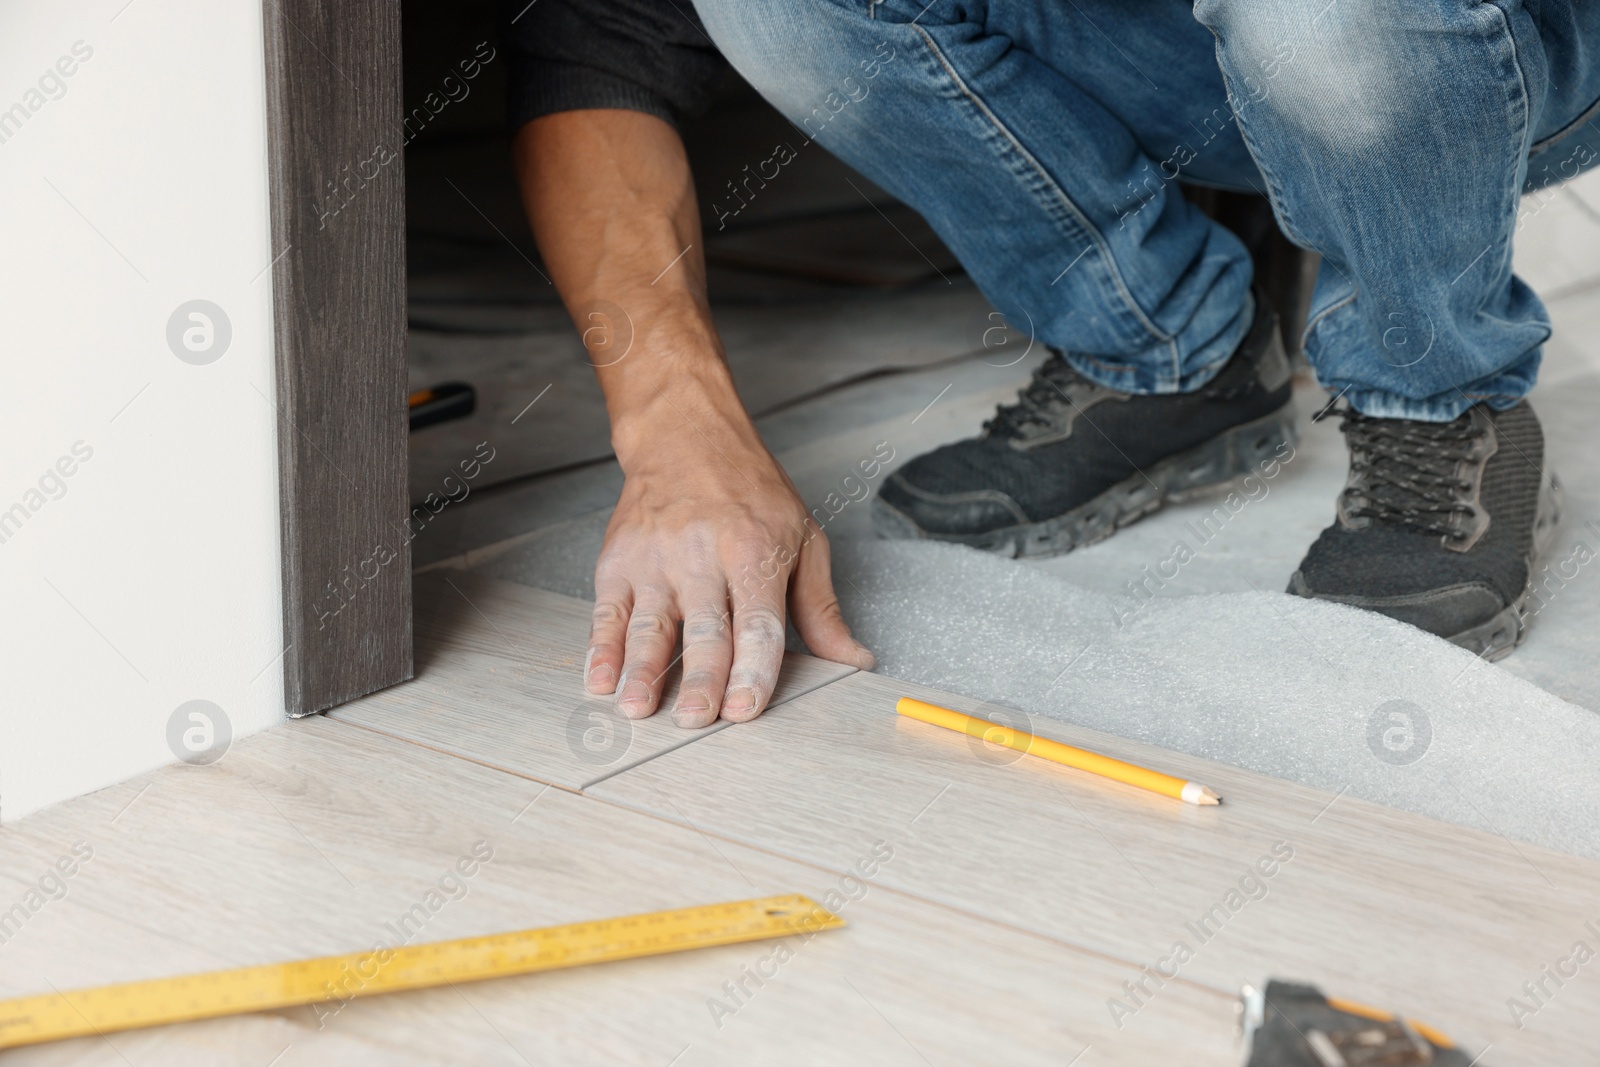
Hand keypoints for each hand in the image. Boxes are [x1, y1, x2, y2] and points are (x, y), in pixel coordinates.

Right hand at [585, 387, 874, 727]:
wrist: (685, 435)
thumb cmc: (750, 491)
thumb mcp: (802, 539)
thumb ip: (821, 609)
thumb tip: (852, 660)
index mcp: (755, 550)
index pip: (757, 621)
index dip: (752, 669)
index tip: (746, 708)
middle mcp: (703, 555)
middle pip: (704, 627)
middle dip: (701, 678)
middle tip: (697, 720)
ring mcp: (656, 558)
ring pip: (651, 624)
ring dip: (643, 670)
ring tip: (639, 709)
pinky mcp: (619, 560)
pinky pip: (608, 611)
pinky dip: (602, 648)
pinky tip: (601, 679)